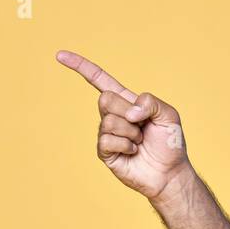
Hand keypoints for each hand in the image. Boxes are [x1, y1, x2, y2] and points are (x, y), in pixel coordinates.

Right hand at [56, 49, 189, 200]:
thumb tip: (128, 111)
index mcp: (126, 100)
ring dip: (131, 132)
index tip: (59, 55)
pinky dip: (126, 145)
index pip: (99, 80)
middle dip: (127, 111)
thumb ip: (151, 103)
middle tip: (141, 124)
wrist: (169, 172)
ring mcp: (107, 133)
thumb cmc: (170, 143)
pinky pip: (107, 140)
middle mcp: (113, 115)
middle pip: (104, 98)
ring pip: (109, 121)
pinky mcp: (105, 152)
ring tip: (140, 141)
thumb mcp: (169, 114)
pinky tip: (133, 151)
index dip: (80, 67)